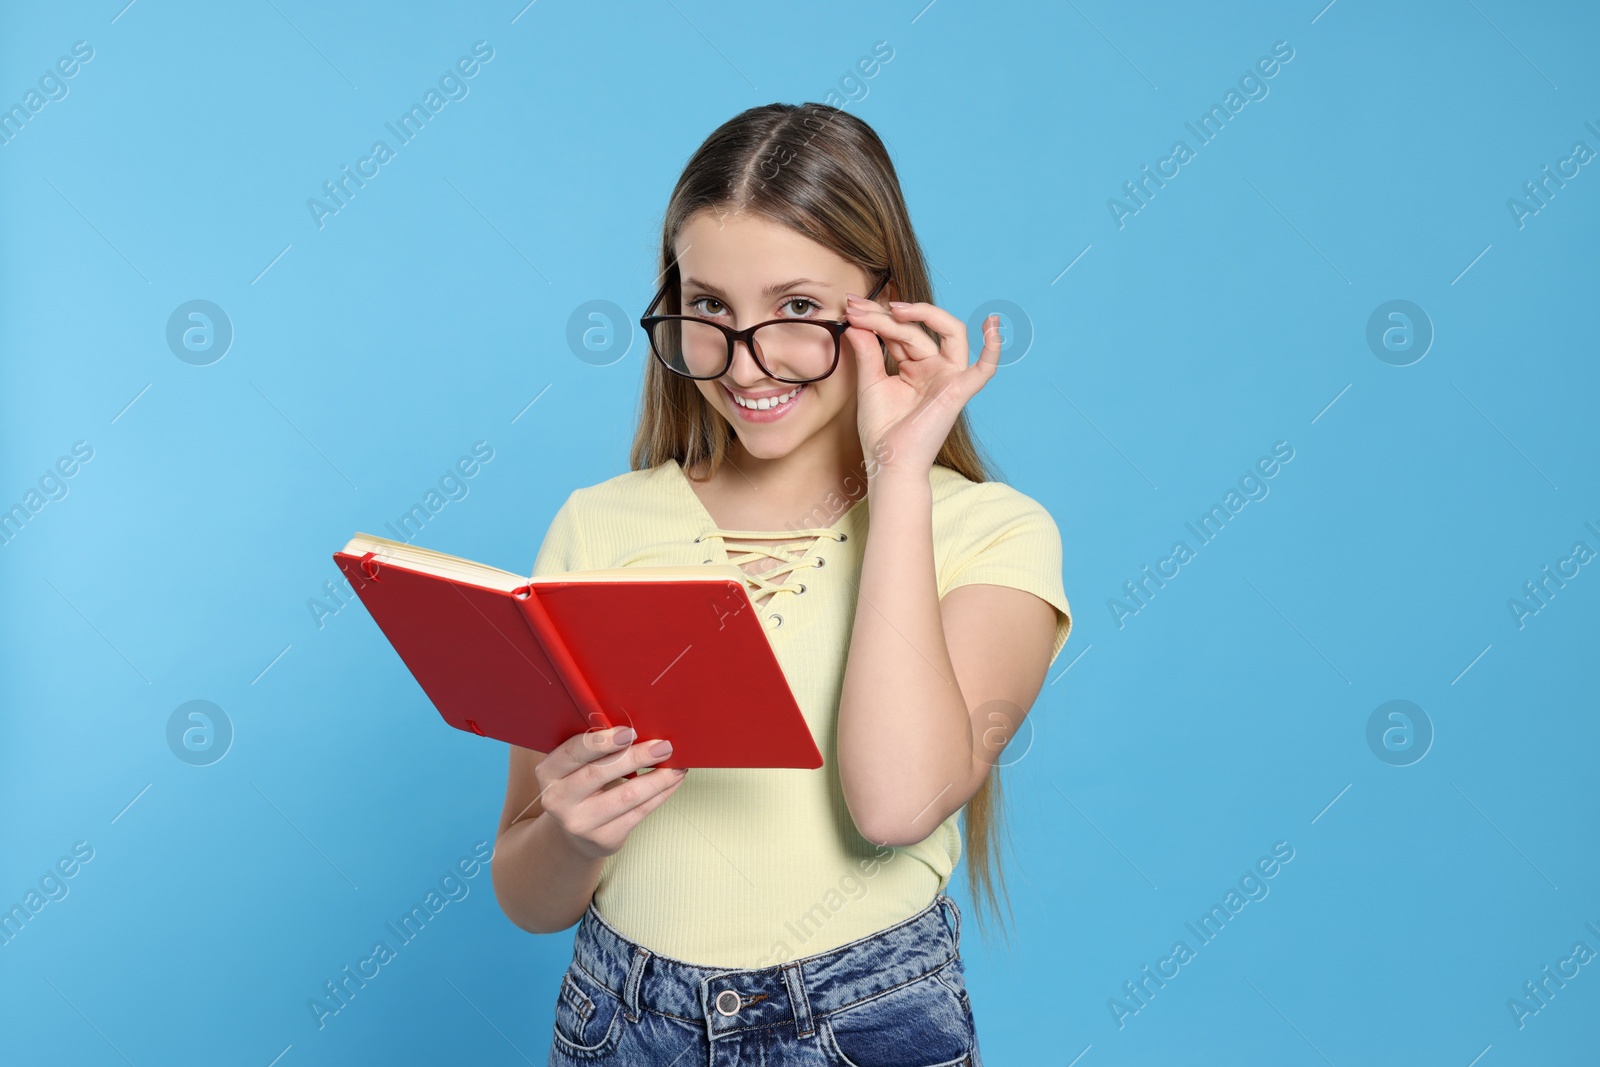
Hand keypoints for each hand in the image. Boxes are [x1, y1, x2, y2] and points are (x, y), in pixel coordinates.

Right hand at [534, 726, 685, 860]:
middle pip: (599, 773)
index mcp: (548, 773)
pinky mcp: (604, 839)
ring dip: (657, 778)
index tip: (629, 732)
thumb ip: (596, 749)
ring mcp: (580, 823)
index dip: (601, 741)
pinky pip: (639, 812)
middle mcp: (558, 800)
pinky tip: (672, 781)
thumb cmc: (582, 786)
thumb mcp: (577, 767)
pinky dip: (661, 794)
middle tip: (663, 746)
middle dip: (636, 756)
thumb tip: (639, 728)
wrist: (577, 832)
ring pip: (625, 796)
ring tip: (676, 765)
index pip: (572, 752)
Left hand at [843, 293, 1001, 474]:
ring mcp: (949, 377)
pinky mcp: (958, 391)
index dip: (877, 316)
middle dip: (888, 315)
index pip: (902, 331)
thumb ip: (867, 350)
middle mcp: (935, 368)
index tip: (851, 308)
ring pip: (944, 333)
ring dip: (921, 315)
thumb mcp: (870, 382)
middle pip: (918, 329)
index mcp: (915, 366)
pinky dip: (993, 347)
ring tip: (893, 310)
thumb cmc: (881, 431)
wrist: (888, 464)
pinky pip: (984, 369)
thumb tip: (855, 320)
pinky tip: (992, 325)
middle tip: (858, 308)